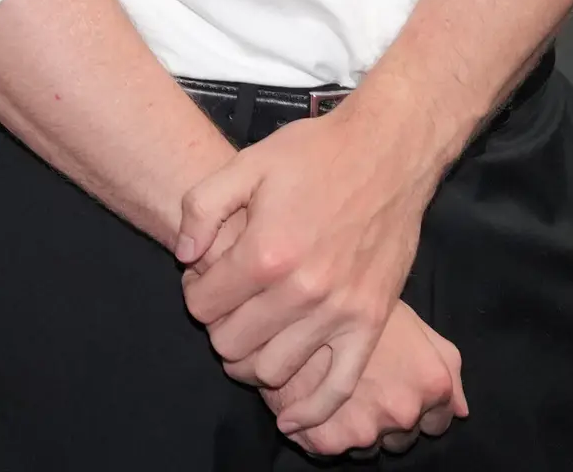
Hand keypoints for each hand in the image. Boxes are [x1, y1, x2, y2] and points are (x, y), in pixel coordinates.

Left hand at [172, 99, 440, 432]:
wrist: (387, 155)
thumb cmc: (315, 154)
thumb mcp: (246, 163)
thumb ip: (202, 207)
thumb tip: (184, 256)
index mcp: (266, 252)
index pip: (203, 305)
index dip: (194, 293)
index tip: (206, 279)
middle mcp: (303, 290)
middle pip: (232, 345)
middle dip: (219, 329)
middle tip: (228, 307)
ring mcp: (340, 312)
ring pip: (274, 373)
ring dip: (253, 362)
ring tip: (255, 336)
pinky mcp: (371, 324)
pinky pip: (338, 388)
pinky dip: (311, 411)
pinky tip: (291, 416)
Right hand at [279, 301, 464, 457]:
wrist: (300, 303)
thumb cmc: (362, 306)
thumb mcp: (416, 326)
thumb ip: (447, 367)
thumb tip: (461, 411)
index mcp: (432, 387)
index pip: (437, 424)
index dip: (418, 409)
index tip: (395, 392)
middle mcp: (405, 413)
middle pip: (403, 439)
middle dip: (388, 420)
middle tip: (363, 390)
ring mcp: (367, 430)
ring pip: (368, 448)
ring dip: (357, 428)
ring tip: (337, 395)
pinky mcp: (329, 440)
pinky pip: (333, 450)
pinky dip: (324, 432)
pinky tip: (314, 404)